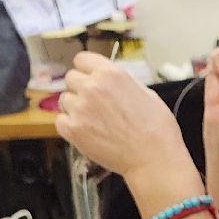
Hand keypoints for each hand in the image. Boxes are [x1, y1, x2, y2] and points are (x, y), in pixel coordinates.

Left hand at [56, 52, 192, 178]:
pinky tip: (87, 132)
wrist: (154, 159)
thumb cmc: (157, 130)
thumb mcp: (147, 93)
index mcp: (111, 74)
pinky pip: (60, 121)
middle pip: (71, 78)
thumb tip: (110, 80)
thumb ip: (122, 82)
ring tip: (95, 122)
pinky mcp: (73, 130)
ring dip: (75, 108)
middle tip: (95, 104)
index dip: (86, 70)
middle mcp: (92, 87)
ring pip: (64, 100)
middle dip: (81, 89)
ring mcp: (80, 109)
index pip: (82, 59)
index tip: (90, 78)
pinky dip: (70, 126)